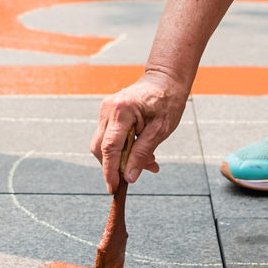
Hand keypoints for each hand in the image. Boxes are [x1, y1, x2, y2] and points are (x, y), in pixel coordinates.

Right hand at [90, 69, 183, 189]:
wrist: (165, 79)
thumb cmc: (167, 101)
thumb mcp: (161, 130)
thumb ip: (143, 154)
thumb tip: (129, 177)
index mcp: (122, 110)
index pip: (109, 147)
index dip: (110, 170)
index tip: (114, 188)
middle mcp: (108, 109)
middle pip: (100, 147)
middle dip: (114, 166)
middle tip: (136, 175)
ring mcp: (105, 110)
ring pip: (103, 144)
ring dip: (120, 158)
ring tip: (148, 162)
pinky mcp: (108, 113)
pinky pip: (108, 137)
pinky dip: (121, 149)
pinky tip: (140, 152)